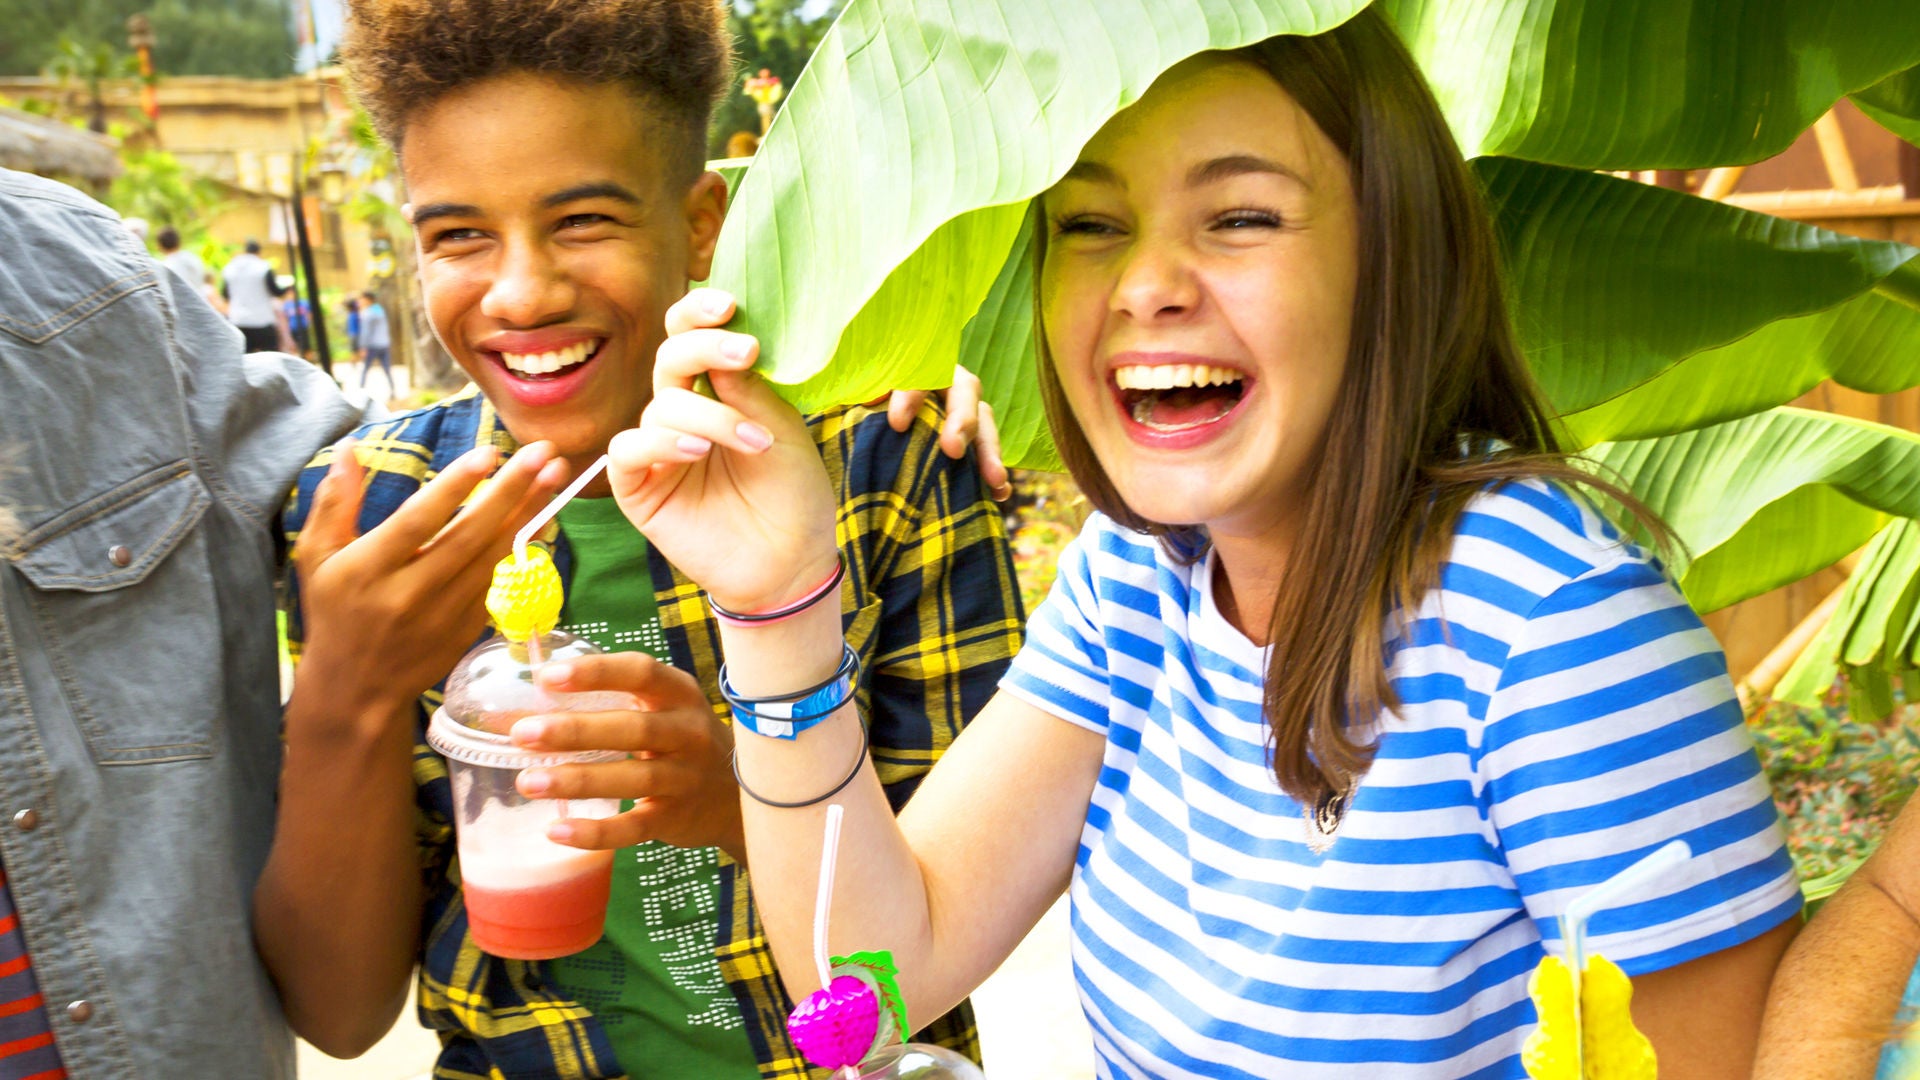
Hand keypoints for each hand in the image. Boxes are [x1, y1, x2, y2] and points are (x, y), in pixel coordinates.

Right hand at [293, 438, 569, 719]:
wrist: (356, 690)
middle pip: (468, 535)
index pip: (418, 522)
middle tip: (545, 451)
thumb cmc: (334, 612)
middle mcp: (409, 593)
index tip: (489, 452)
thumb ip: (334, 502)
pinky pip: (500, 579)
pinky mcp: (467, 628)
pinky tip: (544, 513)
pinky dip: (524, 545)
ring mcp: (443, 614)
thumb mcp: (317, 557)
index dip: (454, 487)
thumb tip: (348, 446)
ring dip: (530, 512)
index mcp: (368, 570)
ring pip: (494, 556)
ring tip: (556, 472)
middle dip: (512, 489)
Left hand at [509, 652, 743, 859]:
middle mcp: (689, 732)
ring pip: (633, 778)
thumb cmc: (679, 741)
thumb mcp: (659, 710)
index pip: (641, 672)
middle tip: (523, 734)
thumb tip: (514, 710)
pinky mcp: (676, 818)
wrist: (736, 796)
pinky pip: (635, 827)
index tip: (547, 677)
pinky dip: (596, 832)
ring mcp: (686, 778)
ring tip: (528, 782)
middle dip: (575, 730)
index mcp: (679, 694)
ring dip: (578, 780)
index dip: (595, 673)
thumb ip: (602, 704)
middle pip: (633, 728)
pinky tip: (557, 830)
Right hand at [607, 287, 839, 612]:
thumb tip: (723, 339)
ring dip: (710, 416)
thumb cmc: (792, 494)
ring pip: (660, 406)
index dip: (700, 314)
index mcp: (715, 391)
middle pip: (669, 358)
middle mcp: (681, 413)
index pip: (690, 337)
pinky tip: (697, 452)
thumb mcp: (781, 429)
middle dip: (704, 347)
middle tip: (745, 352)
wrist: (790, 562)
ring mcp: (657, 450)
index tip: (729, 304)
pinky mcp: (637, 488)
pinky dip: (660, 443)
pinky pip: (627, 450)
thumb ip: (748, 388)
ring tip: (754, 443)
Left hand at [875, 365, 1010, 500]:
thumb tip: (870, 396)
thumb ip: (862, 390)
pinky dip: (996, 471)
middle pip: (964, 393)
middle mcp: (948, 384)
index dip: (910, 396)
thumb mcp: (858, 394)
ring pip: (984, 423)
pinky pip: (991, 452)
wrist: (878, 424)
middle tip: (953, 450)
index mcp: (918, 367)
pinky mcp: (974, 438)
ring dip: (990, 451)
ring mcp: (965, 410)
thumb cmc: (863, 404)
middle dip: (962, 420)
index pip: (918, 373)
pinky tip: (1000, 493)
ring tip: (994, 480)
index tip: (897, 424)